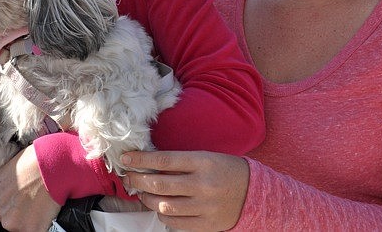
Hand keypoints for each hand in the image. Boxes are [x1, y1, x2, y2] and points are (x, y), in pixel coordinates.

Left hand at [0, 145, 61, 230]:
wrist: (52, 165)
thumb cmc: (33, 161)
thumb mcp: (8, 168)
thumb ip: (3, 186)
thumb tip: (9, 191)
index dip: (10, 201)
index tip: (19, 197)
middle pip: (6, 217)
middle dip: (17, 212)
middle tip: (31, 199)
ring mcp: (12, 223)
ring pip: (19, 226)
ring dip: (28, 219)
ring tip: (39, 203)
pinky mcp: (30, 230)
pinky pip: (34, 229)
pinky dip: (40, 224)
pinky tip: (45, 210)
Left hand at [121, 150, 248, 231]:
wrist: (255, 192)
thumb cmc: (225, 170)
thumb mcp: (205, 157)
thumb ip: (180, 162)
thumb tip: (148, 164)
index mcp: (203, 162)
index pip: (164, 160)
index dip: (141, 160)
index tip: (126, 159)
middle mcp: (203, 184)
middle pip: (160, 184)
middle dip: (138, 181)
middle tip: (128, 177)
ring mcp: (205, 206)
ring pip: (164, 206)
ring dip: (148, 200)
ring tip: (143, 194)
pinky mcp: (207, 224)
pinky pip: (176, 223)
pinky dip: (163, 216)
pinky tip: (160, 207)